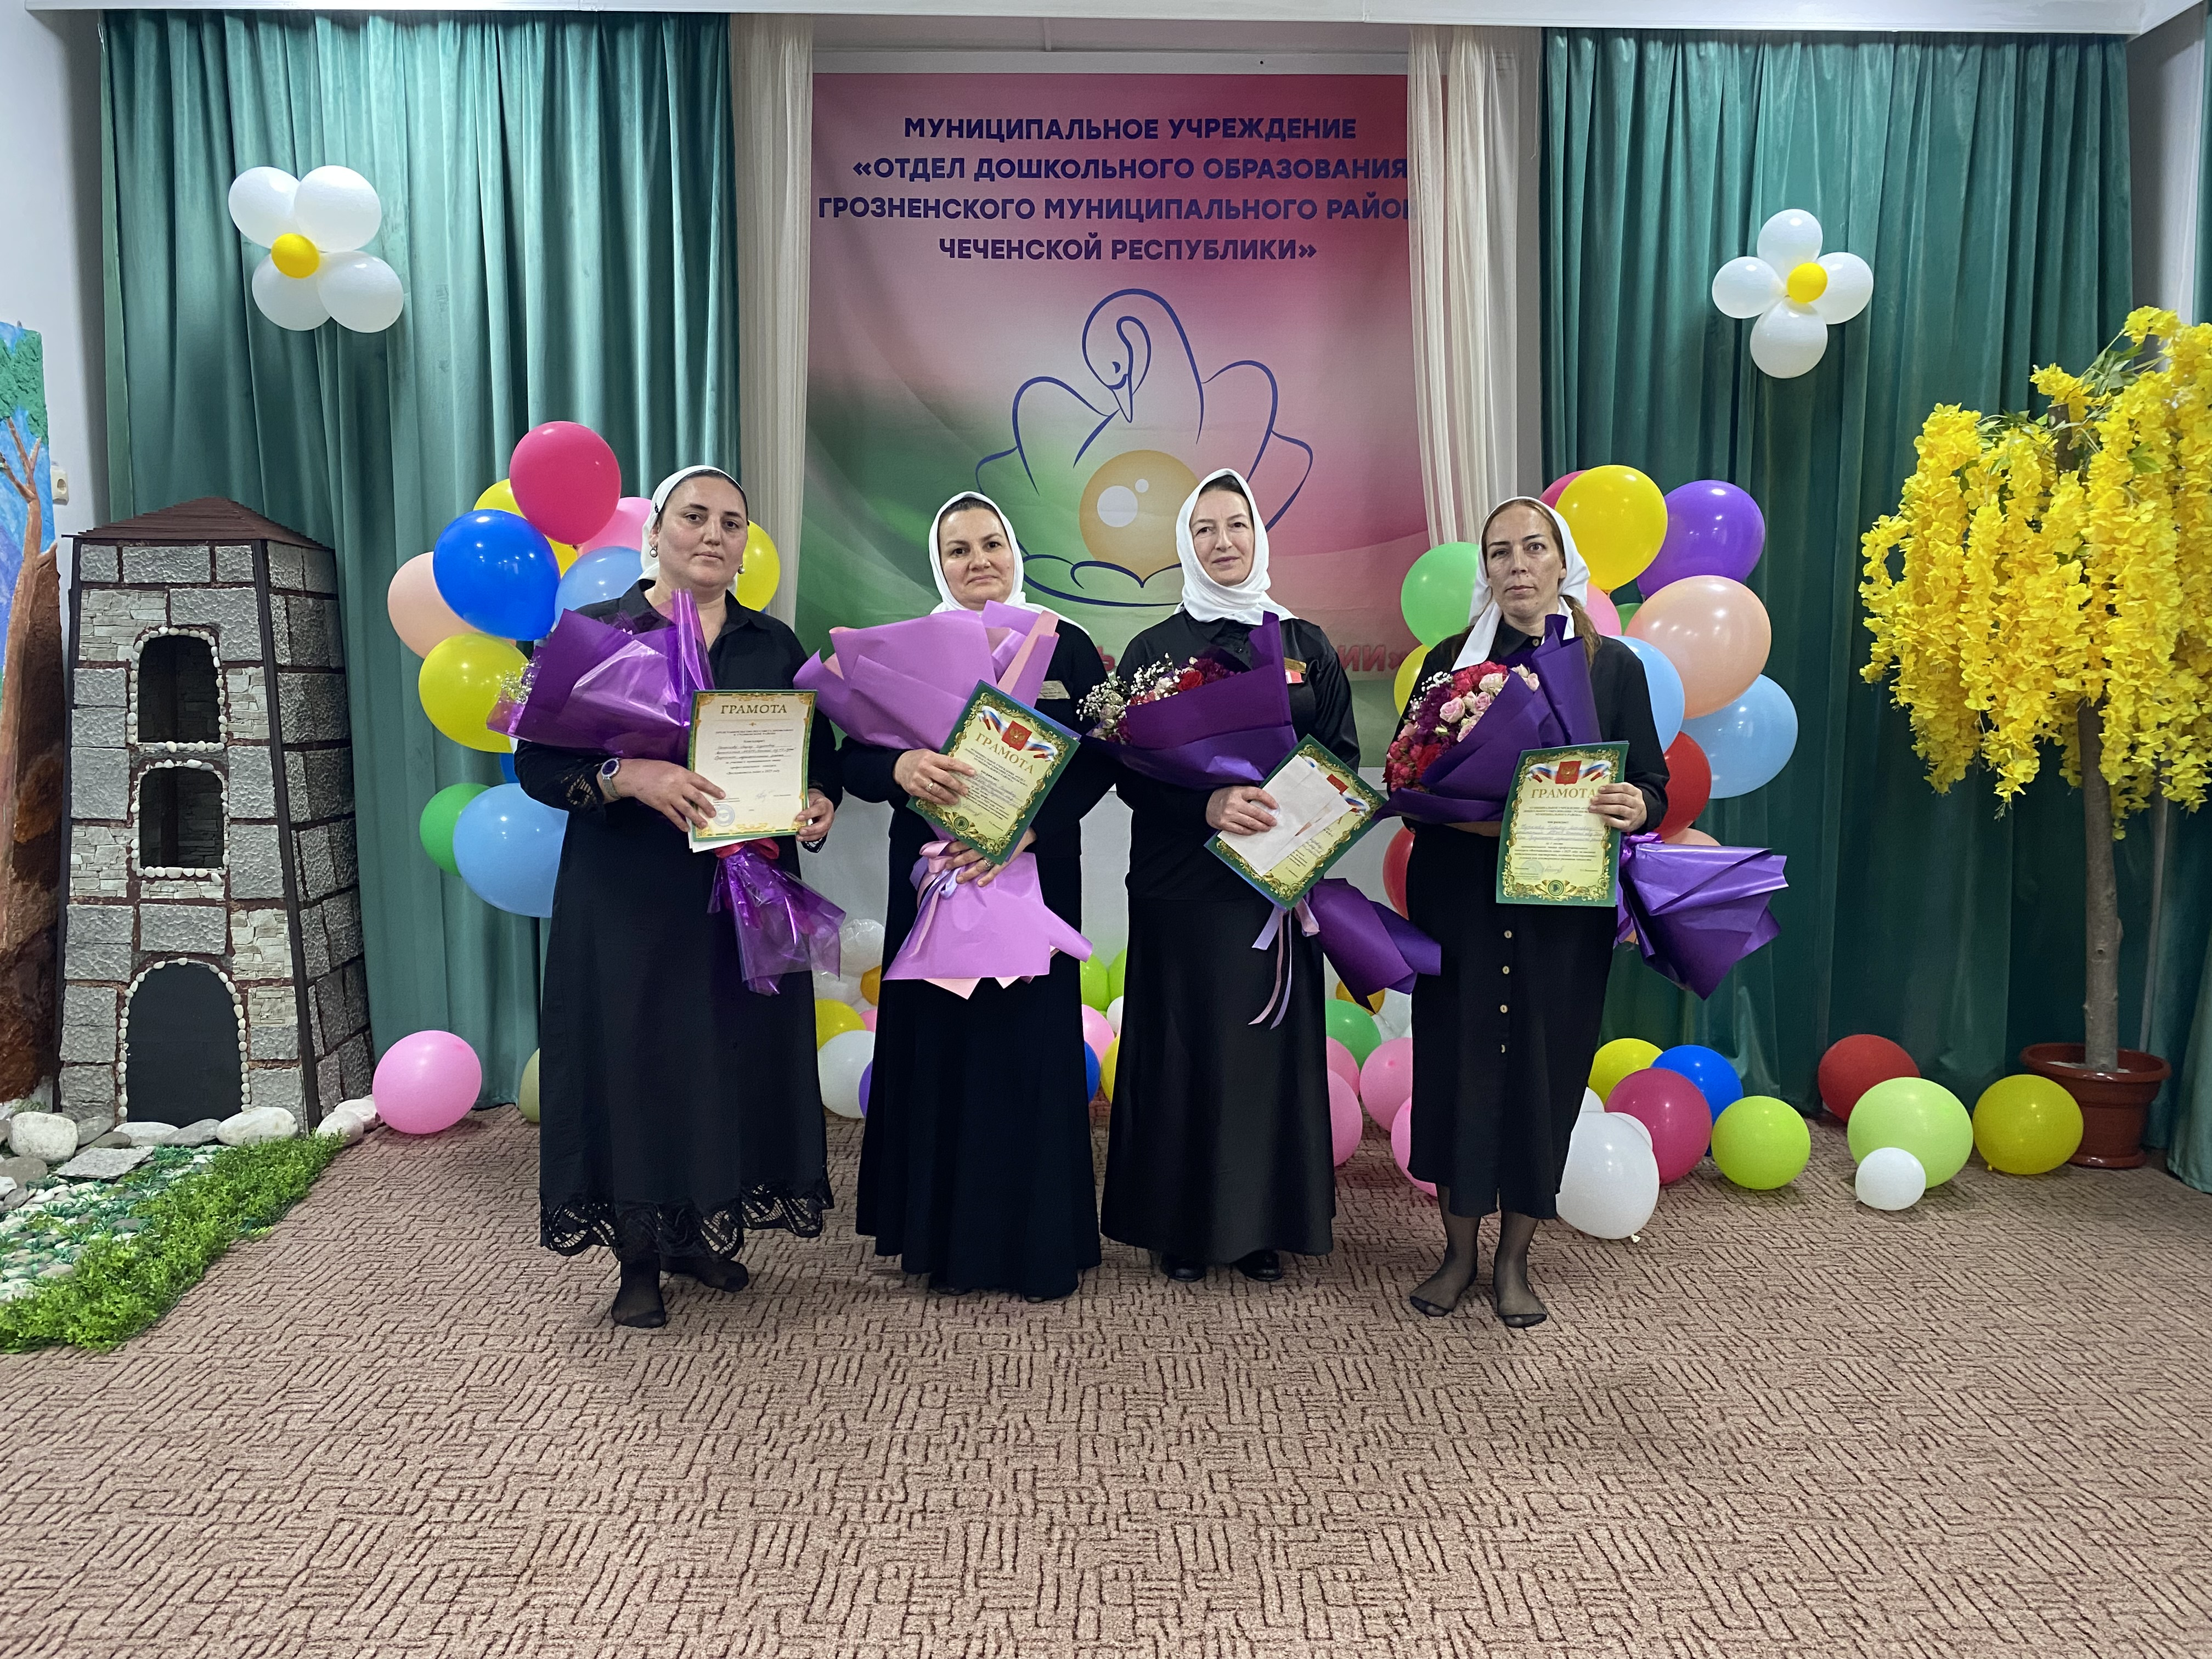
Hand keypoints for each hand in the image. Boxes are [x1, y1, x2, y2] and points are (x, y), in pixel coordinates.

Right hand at [609, 758, 723, 831]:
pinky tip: (686, 828)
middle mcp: (678, 785)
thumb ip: (683, 776)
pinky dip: (681, 823)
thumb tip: (695, 786)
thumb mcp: (671, 767)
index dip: (713, 789)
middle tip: (713, 813)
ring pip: (687, 809)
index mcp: (682, 774)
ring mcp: (670, 796)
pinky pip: (674, 816)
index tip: (722, 795)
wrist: (634, 776)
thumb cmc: (652, 769)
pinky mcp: (661, 805)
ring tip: (703, 824)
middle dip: (707, 806)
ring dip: (697, 818)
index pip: (701, 782)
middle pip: (697, 797)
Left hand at [794, 788, 834, 844]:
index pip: (818, 810)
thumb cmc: (815, 801)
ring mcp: (827, 824)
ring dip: (809, 836)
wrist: (820, 803)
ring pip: (820, 833)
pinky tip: (802, 837)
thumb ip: (803, 805)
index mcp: (825, 805)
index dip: (808, 814)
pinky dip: (808, 838)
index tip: (799, 817)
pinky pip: (817, 836)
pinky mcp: (823, 830)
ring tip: (799, 836)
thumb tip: (792, 811)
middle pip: (823, 825)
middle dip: (811, 829)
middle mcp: (828, 816)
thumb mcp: (809, 798)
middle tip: (801, 831)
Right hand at [895, 749, 976, 809]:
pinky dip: (938, 800)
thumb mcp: (929, 755)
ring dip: (948, 796)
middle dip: (957, 786)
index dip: (962, 768)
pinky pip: (929, 796)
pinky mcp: (913, 789)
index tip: (972, 773)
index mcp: (930, 757)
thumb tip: (961, 771)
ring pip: (937, 790)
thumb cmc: (918, 760)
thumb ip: (942, 762)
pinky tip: (945, 802)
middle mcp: (924, 768)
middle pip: (944, 778)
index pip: (949, 762)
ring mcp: (918, 779)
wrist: (898, 766)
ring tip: (956, 800)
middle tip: (966, 791)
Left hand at [948, 827, 1035, 885]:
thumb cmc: (1009, 823)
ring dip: (968, 873)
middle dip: (957, 861)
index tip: (946, 850)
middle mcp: (987, 846)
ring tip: (959, 880)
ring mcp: (996, 855)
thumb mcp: (992, 821)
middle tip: (946, 866)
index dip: (955, 846)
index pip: (965, 841)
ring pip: (979, 866)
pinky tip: (980, 884)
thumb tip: (964, 827)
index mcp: (984, 835)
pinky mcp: (1005, 861)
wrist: (1029, 827)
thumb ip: (980, 826)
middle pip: (969, 855)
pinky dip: (988, 878)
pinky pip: (995, 871)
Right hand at [1207, 785, 1277, 835]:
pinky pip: (1241, 830)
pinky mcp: (1224, 824)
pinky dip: (1250, 831)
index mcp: (1237, 791)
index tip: (1275, 806)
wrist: (1204, 804)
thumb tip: (1266, 805)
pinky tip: (1255, 831)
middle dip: (1267, 818)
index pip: (1257, 794)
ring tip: (1267, 828)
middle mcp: (1233, 802)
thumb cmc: (1223, 797)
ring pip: (1250, 823)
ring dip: (1261, 826)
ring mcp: (1228, 814)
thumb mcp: (1235, 790)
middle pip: (1256, 812)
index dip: (1268, 800)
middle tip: (1274, 822)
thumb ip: (1248, 795)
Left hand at [1588, 782, 1646, 832]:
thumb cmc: (1629, 804)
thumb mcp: (1628, 795)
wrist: (1641, 818)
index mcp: (1636, 793)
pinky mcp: (1629, 825)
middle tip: (1593, 799)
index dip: (1612, 787)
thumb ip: (1617, 791)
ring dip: (1604, 808)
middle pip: (1621, 798)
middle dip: (1605, 798)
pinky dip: (1609, 819)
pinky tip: (1601, 816)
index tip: (1600, 789)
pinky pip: (1619, 823)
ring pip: (1619, 809)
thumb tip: (1599, 791)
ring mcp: (1634, 815)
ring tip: (1593, 808)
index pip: (1625, 787)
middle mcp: (1637, 803)